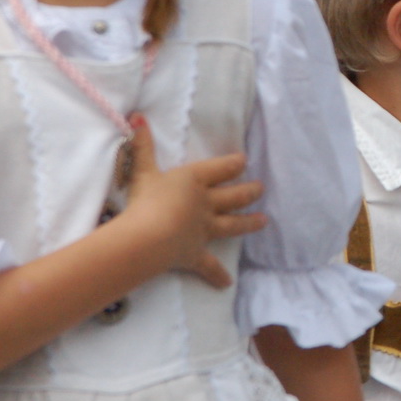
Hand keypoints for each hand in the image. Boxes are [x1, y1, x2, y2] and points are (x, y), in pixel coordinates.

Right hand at [119, 114, 264, 288]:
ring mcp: (204, 230)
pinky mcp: (197, 254)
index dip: (233, 164)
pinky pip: (209, 266)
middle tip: (261, 188)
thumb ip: (141, 144)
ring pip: (232, 225)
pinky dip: (217, 275)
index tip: (244, 160)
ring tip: (264, 221)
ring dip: (248, 223)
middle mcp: (205, 204)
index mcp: (194, 181)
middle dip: (249, 191)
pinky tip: (227, 283)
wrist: (150, 236)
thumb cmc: (147, 199)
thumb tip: (137, 116)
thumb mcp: (141, 170)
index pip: (219, 169)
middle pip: (233, 196)